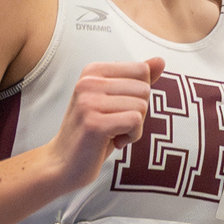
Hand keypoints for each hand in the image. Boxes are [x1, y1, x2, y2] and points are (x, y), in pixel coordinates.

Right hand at [46, 58, 163, 191]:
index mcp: (93, 70)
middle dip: (139, 113)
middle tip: (117, 126)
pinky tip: (115, 142)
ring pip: (142, 106)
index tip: (119, 111)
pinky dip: (132, 137)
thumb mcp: (115, 102)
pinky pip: (135, 122)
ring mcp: (89, 102)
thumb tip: (161, 60)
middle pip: (144, 89)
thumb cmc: (94, 133)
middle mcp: (89, 81)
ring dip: (135, 127)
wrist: (63, 163)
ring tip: (114, 134)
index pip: (142, 71)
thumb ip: (136, 80)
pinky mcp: (94, 123)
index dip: (139, 96)